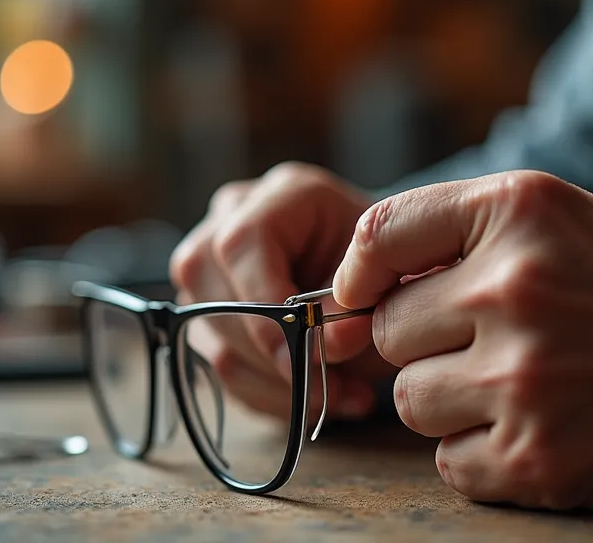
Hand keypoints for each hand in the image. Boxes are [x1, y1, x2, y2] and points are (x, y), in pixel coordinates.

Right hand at [170, 162, 394, 420]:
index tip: (314, 348)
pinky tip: (323, 397)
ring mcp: (209, 272)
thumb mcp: (383, 274)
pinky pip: (222, 371)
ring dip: (282, 386)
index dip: (269, 303)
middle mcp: (228, 223)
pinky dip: (275, 397)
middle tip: (340, 384)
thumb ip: (356, 305)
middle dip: (279, 356)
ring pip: (215, 342)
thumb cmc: (385, 266)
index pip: (241, 245)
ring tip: (344, 395)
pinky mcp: (207, 317)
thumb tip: (327, 345)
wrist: (382, 276)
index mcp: (279, 195)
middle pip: (215, 298)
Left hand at [333, 170, 592, 510]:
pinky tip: (537, 430)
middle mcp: (511, 288)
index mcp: (517, 213)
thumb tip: (359, 283)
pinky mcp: (537, 460)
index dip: (359, 274)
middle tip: (489, 345)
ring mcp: (522, 380)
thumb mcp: (566, 217)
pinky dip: (480, 455)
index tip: (361, 297)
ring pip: (410, 401)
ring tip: (521, 387)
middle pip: (388, 331)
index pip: (377, 236)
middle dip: (425, 342)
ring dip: (450, 401)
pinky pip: (449, 462)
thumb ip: (464, 233)